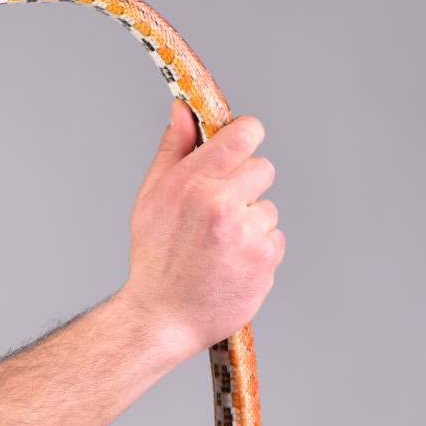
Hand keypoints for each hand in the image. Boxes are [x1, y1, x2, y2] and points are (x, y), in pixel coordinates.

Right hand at [118, 102, 284, 360]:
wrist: (162, 316)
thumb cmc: (155, 256)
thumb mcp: (151, 197)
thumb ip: (173, 149)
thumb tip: (182, 109)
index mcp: (191, 182)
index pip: (244, 134)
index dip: (247, 135)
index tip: (241, 144)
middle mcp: (221, 202)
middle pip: (263, 168)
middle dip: (246, 185)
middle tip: (220, 210)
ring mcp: (246, 231)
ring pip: (267, 207)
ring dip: (250, 222)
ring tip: (220, 246)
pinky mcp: (264, 257)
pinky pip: (274, 238)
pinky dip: (258, 250)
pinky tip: (232, 263)